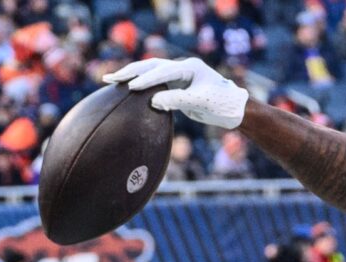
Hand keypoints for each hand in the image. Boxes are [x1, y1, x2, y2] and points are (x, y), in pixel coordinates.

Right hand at [103, 57, 247, 130]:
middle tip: (111, 79)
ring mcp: (177, 76)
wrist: (234, 111)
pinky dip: (139, 86)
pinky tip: (124, 90)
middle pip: (151, 66)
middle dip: (131, 72)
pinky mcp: (175, 87)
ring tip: (110, 80)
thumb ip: (178, 100)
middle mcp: (182, 68)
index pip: (163, 71)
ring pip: (150, 73)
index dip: (147, 79)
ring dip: (131, 76)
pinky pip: (153, 84)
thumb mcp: (201, 102)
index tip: (132, 87)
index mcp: (189, 67)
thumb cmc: (222, 104)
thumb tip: (153, 100)